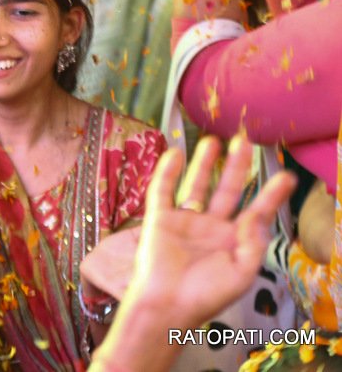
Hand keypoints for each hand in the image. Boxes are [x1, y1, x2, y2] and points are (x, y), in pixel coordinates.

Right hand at [120, 135, 295, 329]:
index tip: (287, 177)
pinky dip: (167, 171)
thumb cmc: (206, 295)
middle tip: (245, 141)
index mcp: (233, 242)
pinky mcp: (159, 218)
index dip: (271, 195)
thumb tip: (257, 213)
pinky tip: (175, 153)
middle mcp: (211, 227)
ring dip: (204, 163)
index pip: (256, 211)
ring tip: (213, 140)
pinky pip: (163, 190)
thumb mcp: (241, 273)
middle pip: (227, 190)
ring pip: (197, 185)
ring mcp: (185, 221)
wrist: (167, 305)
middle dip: (236, 167)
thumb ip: (253, 242)